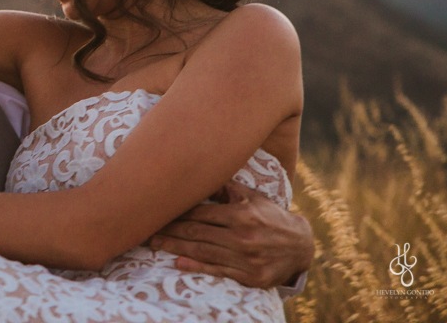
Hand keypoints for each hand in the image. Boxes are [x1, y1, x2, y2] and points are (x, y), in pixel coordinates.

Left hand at [149, 181, 313, 288]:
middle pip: (197, 232)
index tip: (156, 208)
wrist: (301, 246)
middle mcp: (244, 236)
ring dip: (175, 247)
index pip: (201, 211)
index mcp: (242, 214)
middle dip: (169, 229)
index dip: (177, 210)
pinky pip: (218, 270)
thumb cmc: (270, 216)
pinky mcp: (250, 276)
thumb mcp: (252, 197)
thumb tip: (197, 169)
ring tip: (154, 242)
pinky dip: (196, 266)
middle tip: (145, 226)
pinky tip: (178, 262)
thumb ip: (226, 188)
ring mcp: (247, 258)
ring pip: (203, 251)